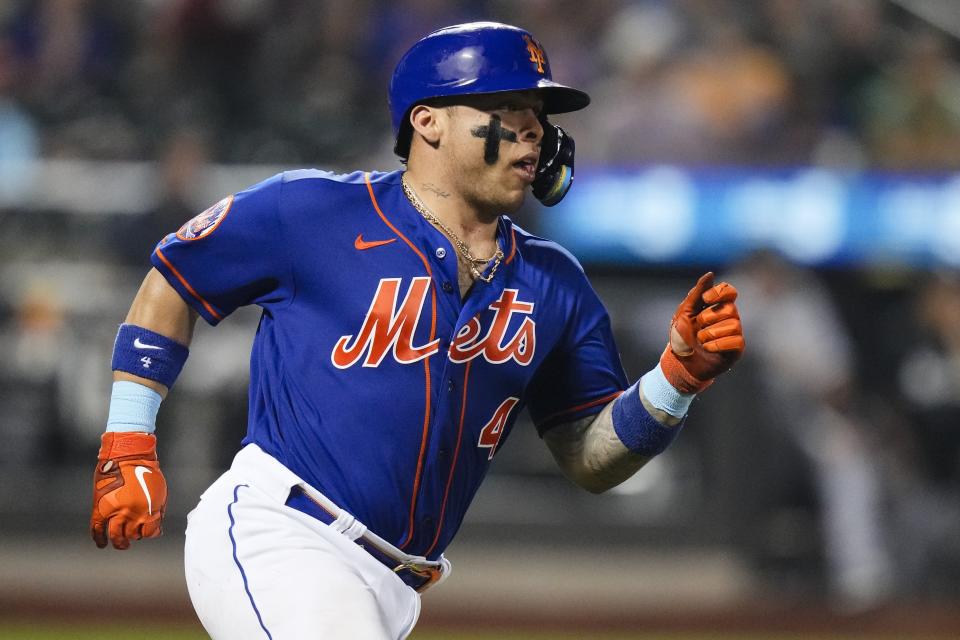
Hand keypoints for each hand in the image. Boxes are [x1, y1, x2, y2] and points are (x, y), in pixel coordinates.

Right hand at [90, 432, 166, 549]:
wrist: (127, 455)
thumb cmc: (146, 470)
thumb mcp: (160, 491)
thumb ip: (158, 510)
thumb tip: (157, 527)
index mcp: (149, 510)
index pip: (150, 533)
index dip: (151, 533)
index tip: (149, 532)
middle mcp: (132, 514)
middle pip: (133, 535)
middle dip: (135, 535)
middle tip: (134, 535)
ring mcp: (115, 511)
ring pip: (116, 536)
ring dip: (119, 542)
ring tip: (121, 544)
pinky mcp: (100, 507)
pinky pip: (96, 528)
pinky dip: (98, 538)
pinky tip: (101, 544)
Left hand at [661, 272, 744, 392]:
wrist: (679, 363)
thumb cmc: (681, 337)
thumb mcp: (684, 312)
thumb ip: (696, 293)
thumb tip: (711, 274)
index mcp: (717, 307)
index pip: (730, 291)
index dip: (720, 292)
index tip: (705, 299)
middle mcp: (729, 318)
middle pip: (730, 308)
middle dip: (708, 318)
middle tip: (698, 327)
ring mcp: (734, 334)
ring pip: (734, 325)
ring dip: (710, 333)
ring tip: (701, 340)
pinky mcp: (736, 350)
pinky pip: (736, 341)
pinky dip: (717, 344)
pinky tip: (708, 348)